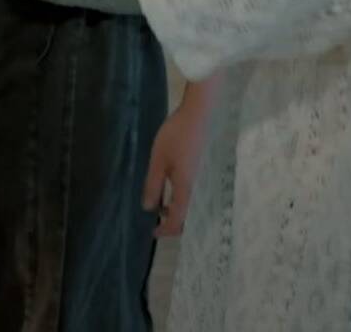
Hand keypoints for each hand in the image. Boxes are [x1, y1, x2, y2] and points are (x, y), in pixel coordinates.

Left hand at [143, 102, 208, 238]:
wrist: (198, 117)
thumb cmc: (175, 137)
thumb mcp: (158, 160)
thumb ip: (153, 184)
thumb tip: (148, 208)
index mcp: (187, 189)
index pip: (178, 220)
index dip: (166, 230)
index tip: (153, 233)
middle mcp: (198, 190)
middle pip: (188, 217)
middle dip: (173, 224)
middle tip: (156, 222)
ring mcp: (202, 182)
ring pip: (191, 207)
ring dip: (177, 211)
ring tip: (159, 205)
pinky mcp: (202, 173)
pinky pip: (193, 195)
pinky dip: (181, 200)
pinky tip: (169, 189)